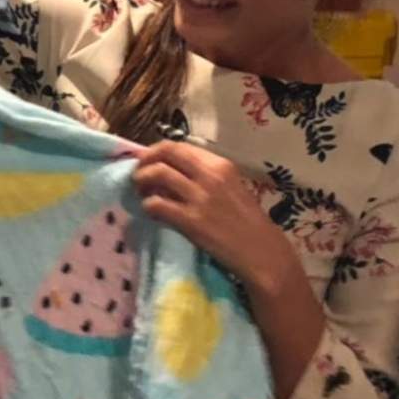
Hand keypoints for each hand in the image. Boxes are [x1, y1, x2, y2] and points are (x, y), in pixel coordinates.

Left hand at [132, 140, 286, 288]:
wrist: (260, 251)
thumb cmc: (248, 221)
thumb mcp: (232, 187)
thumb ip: (207, 175)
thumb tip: (175, 171)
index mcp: (221, 164)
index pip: (181, 146)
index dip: (159, 151)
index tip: (151, 160)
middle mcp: (210, 175)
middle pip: (167, 152)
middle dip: (146, 159)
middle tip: (138, 172)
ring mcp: (200, 197)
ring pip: (158, 174)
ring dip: (142, 180)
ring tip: (140, 191)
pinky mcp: (191, 221)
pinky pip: (158, 204)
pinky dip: (148, 205)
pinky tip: (150, 211)